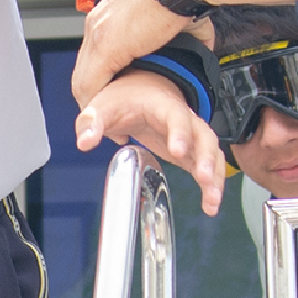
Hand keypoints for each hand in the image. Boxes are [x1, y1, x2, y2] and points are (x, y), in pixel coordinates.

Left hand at [73, 66, 229, 216]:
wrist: (140, 91)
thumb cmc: (124, 98)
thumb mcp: (103, 105)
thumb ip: (92, 122)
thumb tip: (83, 142)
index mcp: (161, 106)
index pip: (175, 116)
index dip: (179, 132)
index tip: (178, 151)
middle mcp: (183, 119)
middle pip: (203, 135)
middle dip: (205, 157)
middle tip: (203, 177)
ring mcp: (190, 136)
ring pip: (210, 152)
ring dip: (214, 176)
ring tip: (213, 200)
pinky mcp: (192, 151)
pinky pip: (208, 166)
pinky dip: (212, 185)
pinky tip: (211, 206)